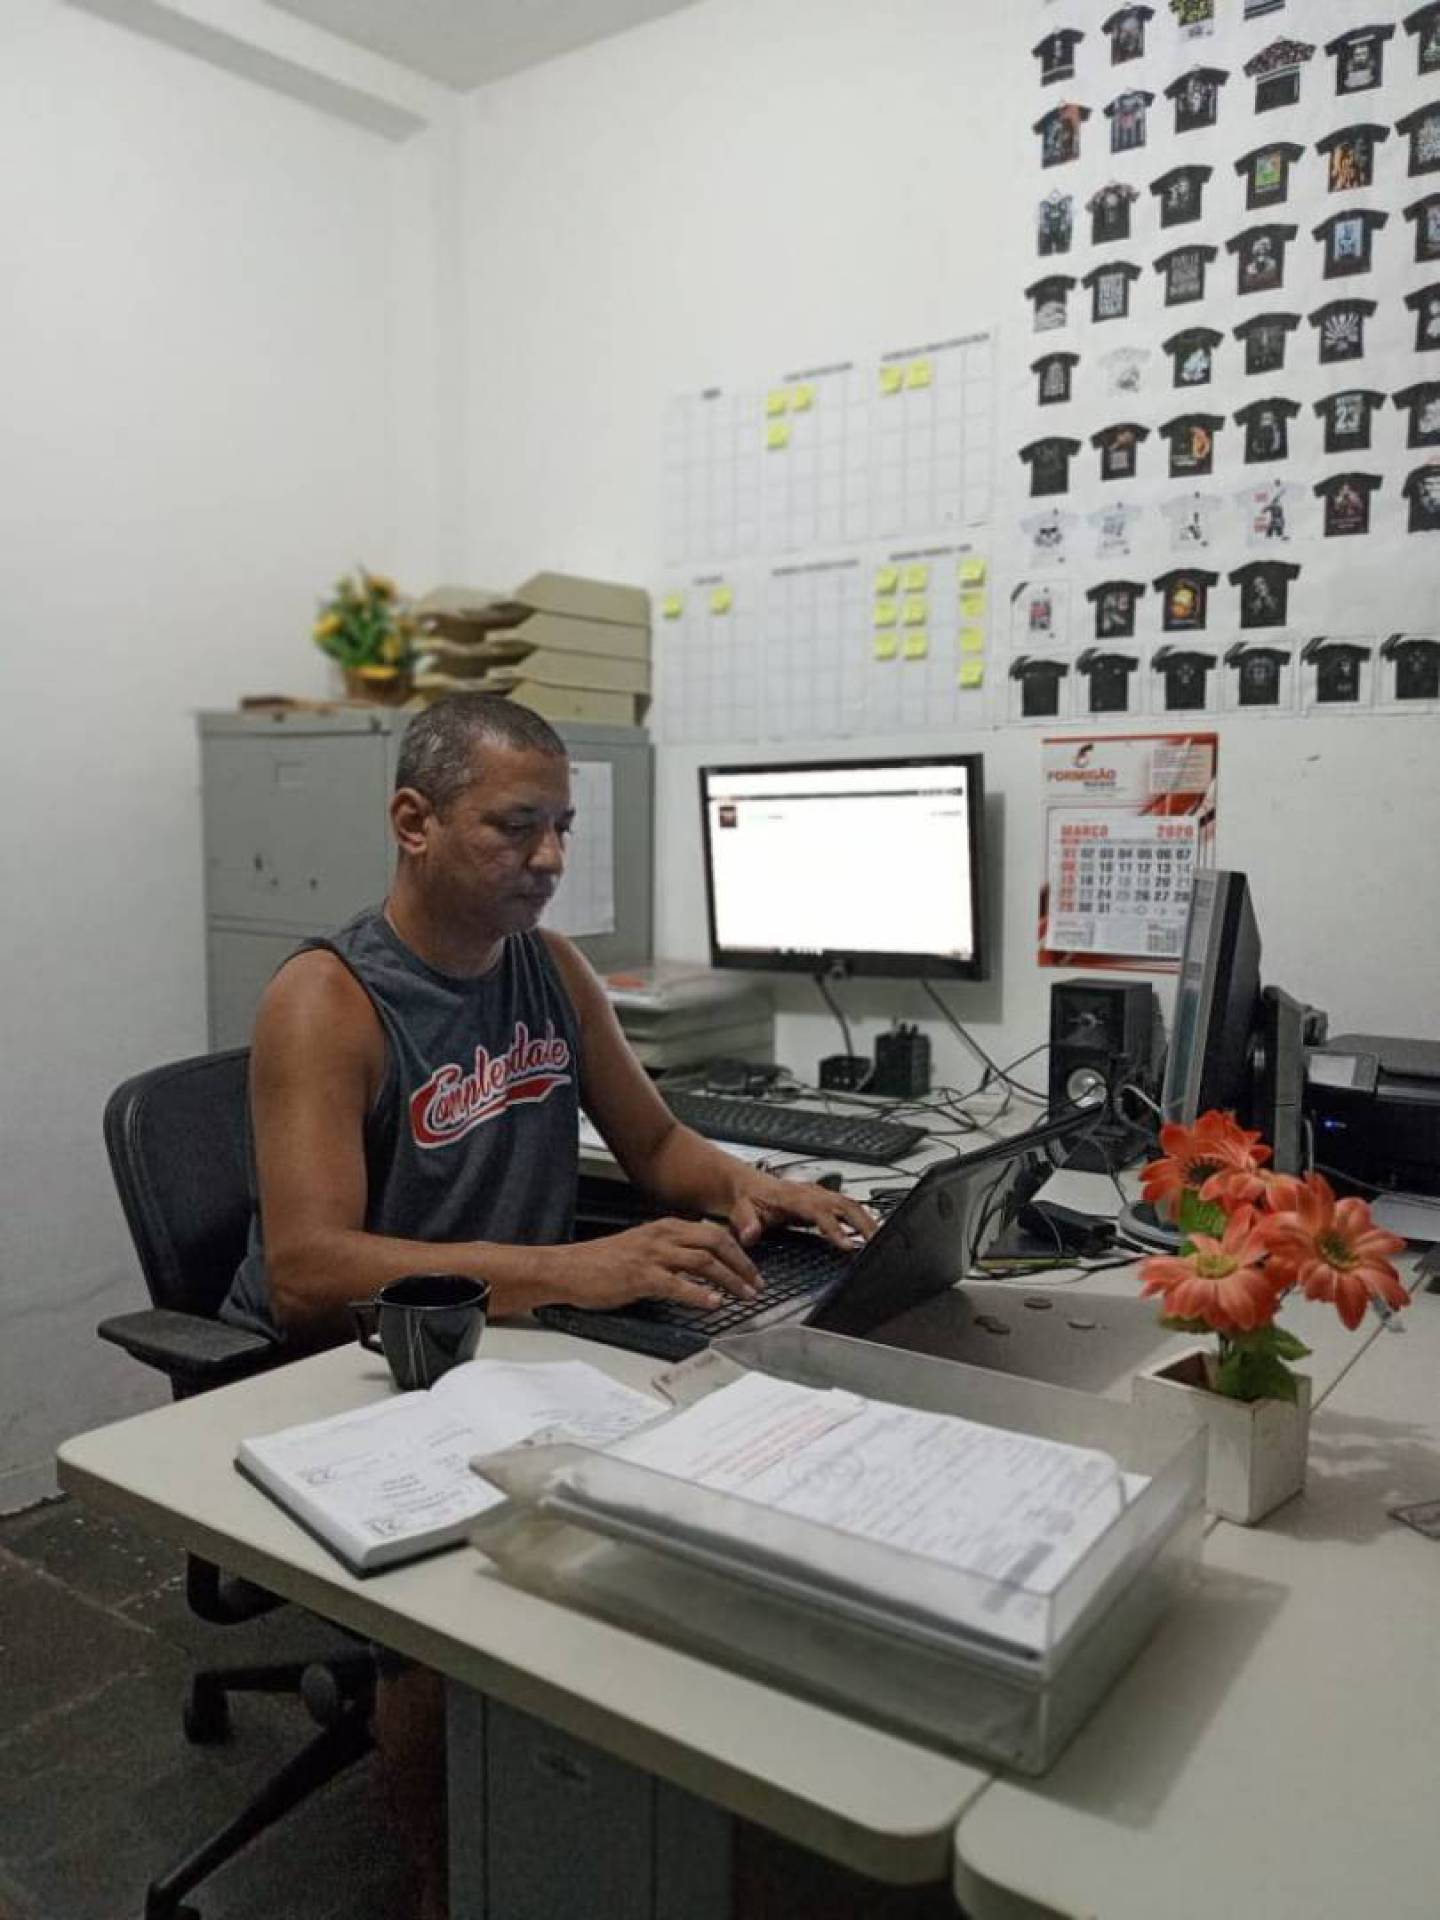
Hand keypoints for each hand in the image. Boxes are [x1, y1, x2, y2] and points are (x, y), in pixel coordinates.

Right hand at [556, 1218, 760, 1312]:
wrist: (569, 1268)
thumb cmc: (602, 1262)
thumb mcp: (643, 1246)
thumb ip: (671, 1251)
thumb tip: (700, 1263)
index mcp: (665, 1228)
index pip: (713, 1232)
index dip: (738, 1251)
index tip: (751, 1270)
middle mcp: (662, 1236)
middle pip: (716, 1241)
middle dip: (741, 1264)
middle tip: (756, 1284)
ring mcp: (652, 1255)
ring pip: (703, 1261)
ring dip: (729, 1279)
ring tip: (744, 1295)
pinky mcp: (641, 1276)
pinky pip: (678, 1284)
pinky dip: (699, 1294)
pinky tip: (712, 1303)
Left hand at [727, 1174, 876, 1251]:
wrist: (744, 1184)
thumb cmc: (746, 1197)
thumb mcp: (739, 1210)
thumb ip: (745, 1223)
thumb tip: (751, 1234)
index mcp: (792, 1196)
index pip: (819, 1212)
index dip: (835, 1228)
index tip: (847, 1245)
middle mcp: (808, 1193)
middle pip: (844, 1205)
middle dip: (863, 1224)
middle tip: (877, 1244)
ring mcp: (817, 1194)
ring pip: (849, 1204)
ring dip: (866, 1221)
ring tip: (881, 1240)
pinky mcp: (821, 1199)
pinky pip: (846, 1207)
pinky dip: (861, 1219)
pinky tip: (868, 1233)